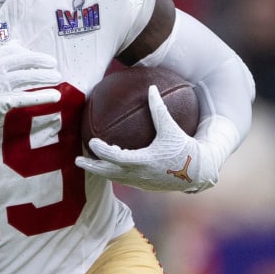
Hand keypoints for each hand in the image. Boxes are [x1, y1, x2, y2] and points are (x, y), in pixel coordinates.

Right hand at [0, 40, 61, 167]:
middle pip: (22, 61)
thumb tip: (19, 43)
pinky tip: (55, 96)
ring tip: (58, 77)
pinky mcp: (2, 102)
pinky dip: (42, 96)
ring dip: (45, 77)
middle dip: (41, 62)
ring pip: (27, 77)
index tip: (41, 59)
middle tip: (54, 64)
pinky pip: (26, 97)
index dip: (29, 53)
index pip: (12, 50)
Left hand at [75, 85, 215, 192]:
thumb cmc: (184, 148)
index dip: (102, 151)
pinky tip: (106, 164)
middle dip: (92, 167)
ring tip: (88, 163)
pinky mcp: (144, 185)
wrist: (197, 172)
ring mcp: (140, 182)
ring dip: (100, 171)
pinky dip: (112, 173)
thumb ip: (159, 109)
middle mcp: (139, 175)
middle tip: (77, 160)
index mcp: (144, 161)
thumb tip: (151, 88)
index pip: (116, 158)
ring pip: (114, 178)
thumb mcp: (171, 128)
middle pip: (109, 173)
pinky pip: (123, 179)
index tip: (92, 142)